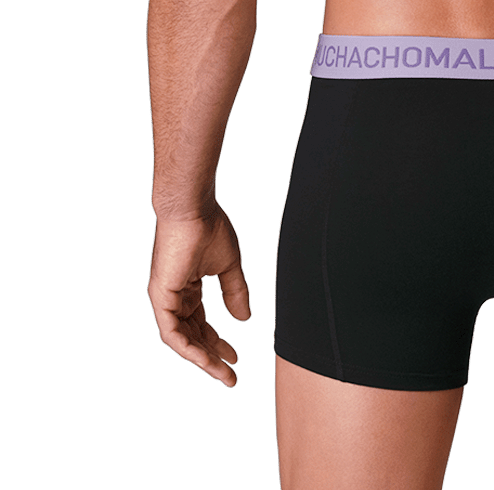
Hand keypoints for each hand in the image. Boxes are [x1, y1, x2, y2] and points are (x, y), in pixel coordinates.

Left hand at [148, 203, 250, 386]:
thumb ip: (235, 292)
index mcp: (188, 287)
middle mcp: (173, 295)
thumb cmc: (210, 228)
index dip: (218, 342)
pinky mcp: (160, 296)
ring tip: (222, 374)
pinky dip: (187, 348)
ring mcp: (164, 297)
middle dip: (212, 357)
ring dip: (202, 359)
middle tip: (230, 375)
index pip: (201, 323)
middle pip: (192, 336)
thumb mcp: (228, 266)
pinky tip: (205, 359)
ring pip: (181, 340)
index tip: (236, 358)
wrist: (194, 208)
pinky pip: (171, 332)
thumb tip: (244, 320)